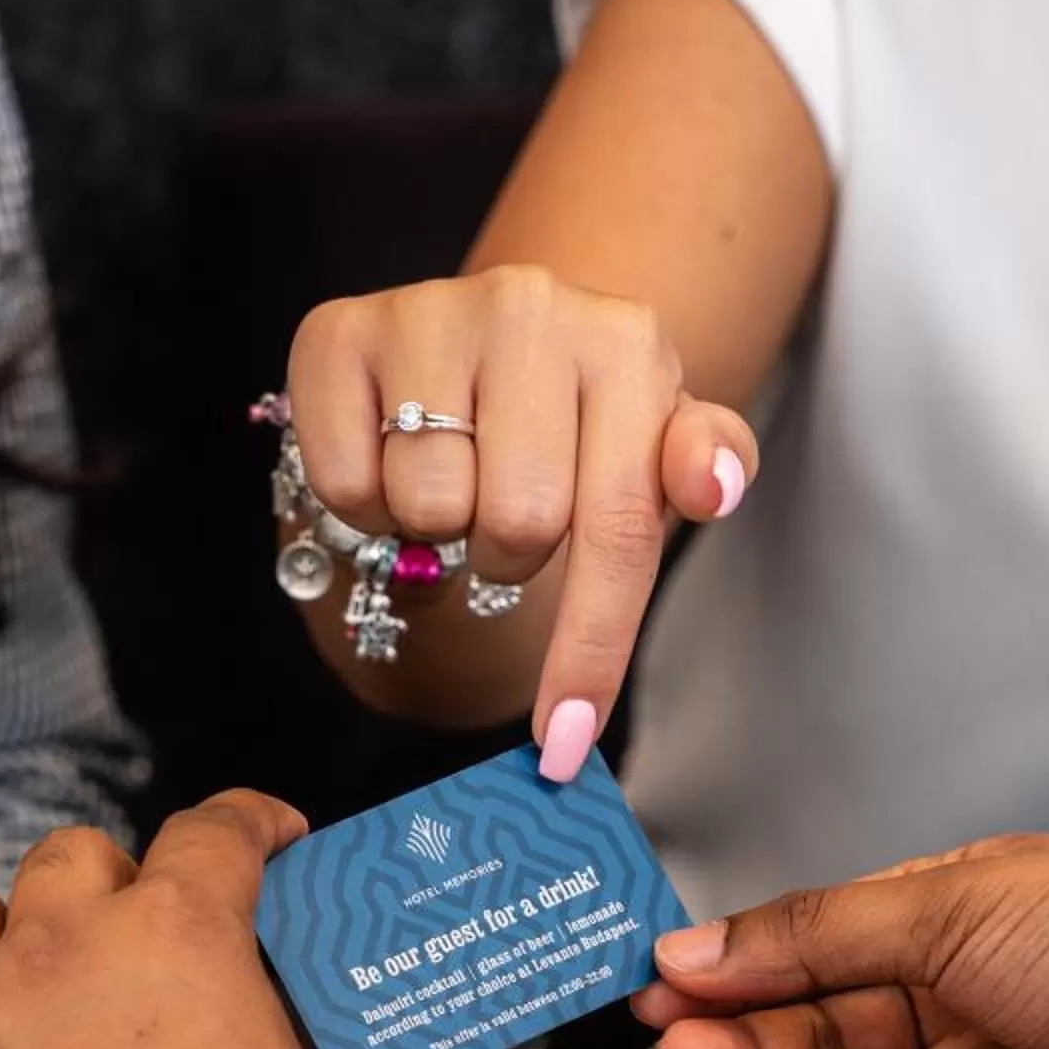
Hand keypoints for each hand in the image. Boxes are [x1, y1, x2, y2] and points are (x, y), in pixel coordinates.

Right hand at [286, 266, 757, 757]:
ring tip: (447, 483)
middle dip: (508, 557)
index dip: (588, 650)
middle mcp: (530, 304)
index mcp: (628, 342)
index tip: (564, 744)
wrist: (477, 348)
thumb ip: (707, 465)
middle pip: (518, 525)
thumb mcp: (653, 445)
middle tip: (501, 519)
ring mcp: (429, 309)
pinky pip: (347, 486)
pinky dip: (363, 506)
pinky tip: (386, 460)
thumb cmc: (575, 421)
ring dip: (434, 530)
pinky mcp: (335, 330)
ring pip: (429, 507)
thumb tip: (713, 484)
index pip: (619, 526)